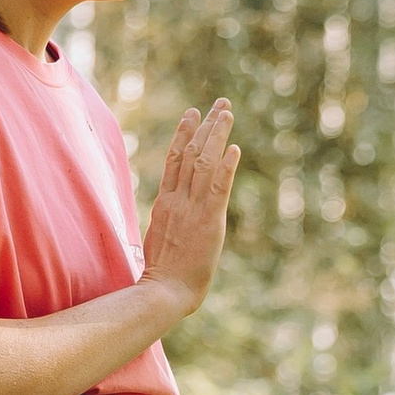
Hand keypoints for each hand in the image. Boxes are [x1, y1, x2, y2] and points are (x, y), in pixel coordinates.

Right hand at [139, 100, 238, 320]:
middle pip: (191, 153)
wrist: (164, 291)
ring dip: (217, 136)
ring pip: (204, 163)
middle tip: (220, 103)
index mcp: (165, 203)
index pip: (175, 159)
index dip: (184, 134)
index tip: (193, 113)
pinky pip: (217, 188)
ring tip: (227, 113)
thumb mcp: (161, 238)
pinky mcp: (208, 221)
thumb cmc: (163, 275)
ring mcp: (191, 208)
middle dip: (206, 126)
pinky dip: (225, 167)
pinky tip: (233, 149)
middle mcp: (177, 199)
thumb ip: (168, 219)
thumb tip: (169, 213)